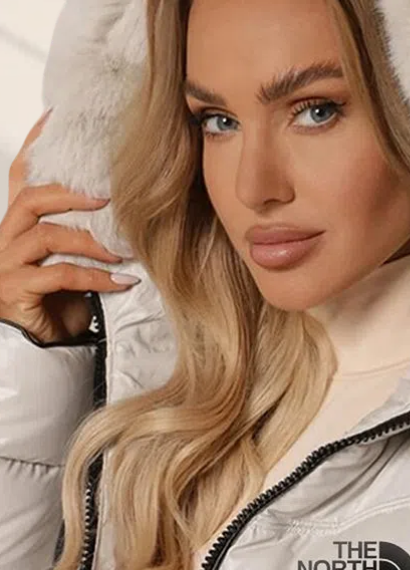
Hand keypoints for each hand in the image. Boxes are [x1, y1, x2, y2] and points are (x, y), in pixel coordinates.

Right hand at [1, 107, 137, 343]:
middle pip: (31, 199)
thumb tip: (131, 207)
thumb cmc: (64, 300)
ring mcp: (7, 265)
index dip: (36, 145)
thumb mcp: (75, 260)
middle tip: (107, 197)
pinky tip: (123, 282)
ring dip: (91, 241)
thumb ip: (87, 232)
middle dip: (70, 194)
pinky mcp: (17, 291)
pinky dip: (96, 278)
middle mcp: (6, 238)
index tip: (57, 116)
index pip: (22, 175)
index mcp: (18, 224)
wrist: (47, 346)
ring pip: (46, 236)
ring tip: (123, 250)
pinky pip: (60, 275)